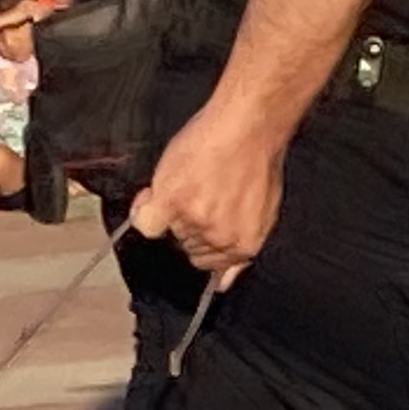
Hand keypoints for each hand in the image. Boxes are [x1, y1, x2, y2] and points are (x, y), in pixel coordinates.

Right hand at [128, 100, 284, 277]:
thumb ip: (240, 252)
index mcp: (244, 246)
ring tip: (185, 179)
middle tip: (197, 189)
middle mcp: (219, 239)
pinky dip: (144, 209)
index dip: (201, 236)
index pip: (207, 264)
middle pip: (185, 246)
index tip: (203, 213)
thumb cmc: (258, 161)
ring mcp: (194, 221)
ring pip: (166, 231)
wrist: (248, 124)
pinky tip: (153, 194)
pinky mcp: (172, 201)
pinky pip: (145, 222)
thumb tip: (221, 285)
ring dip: (168, 208)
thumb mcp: (265, 214)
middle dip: (187, 221)